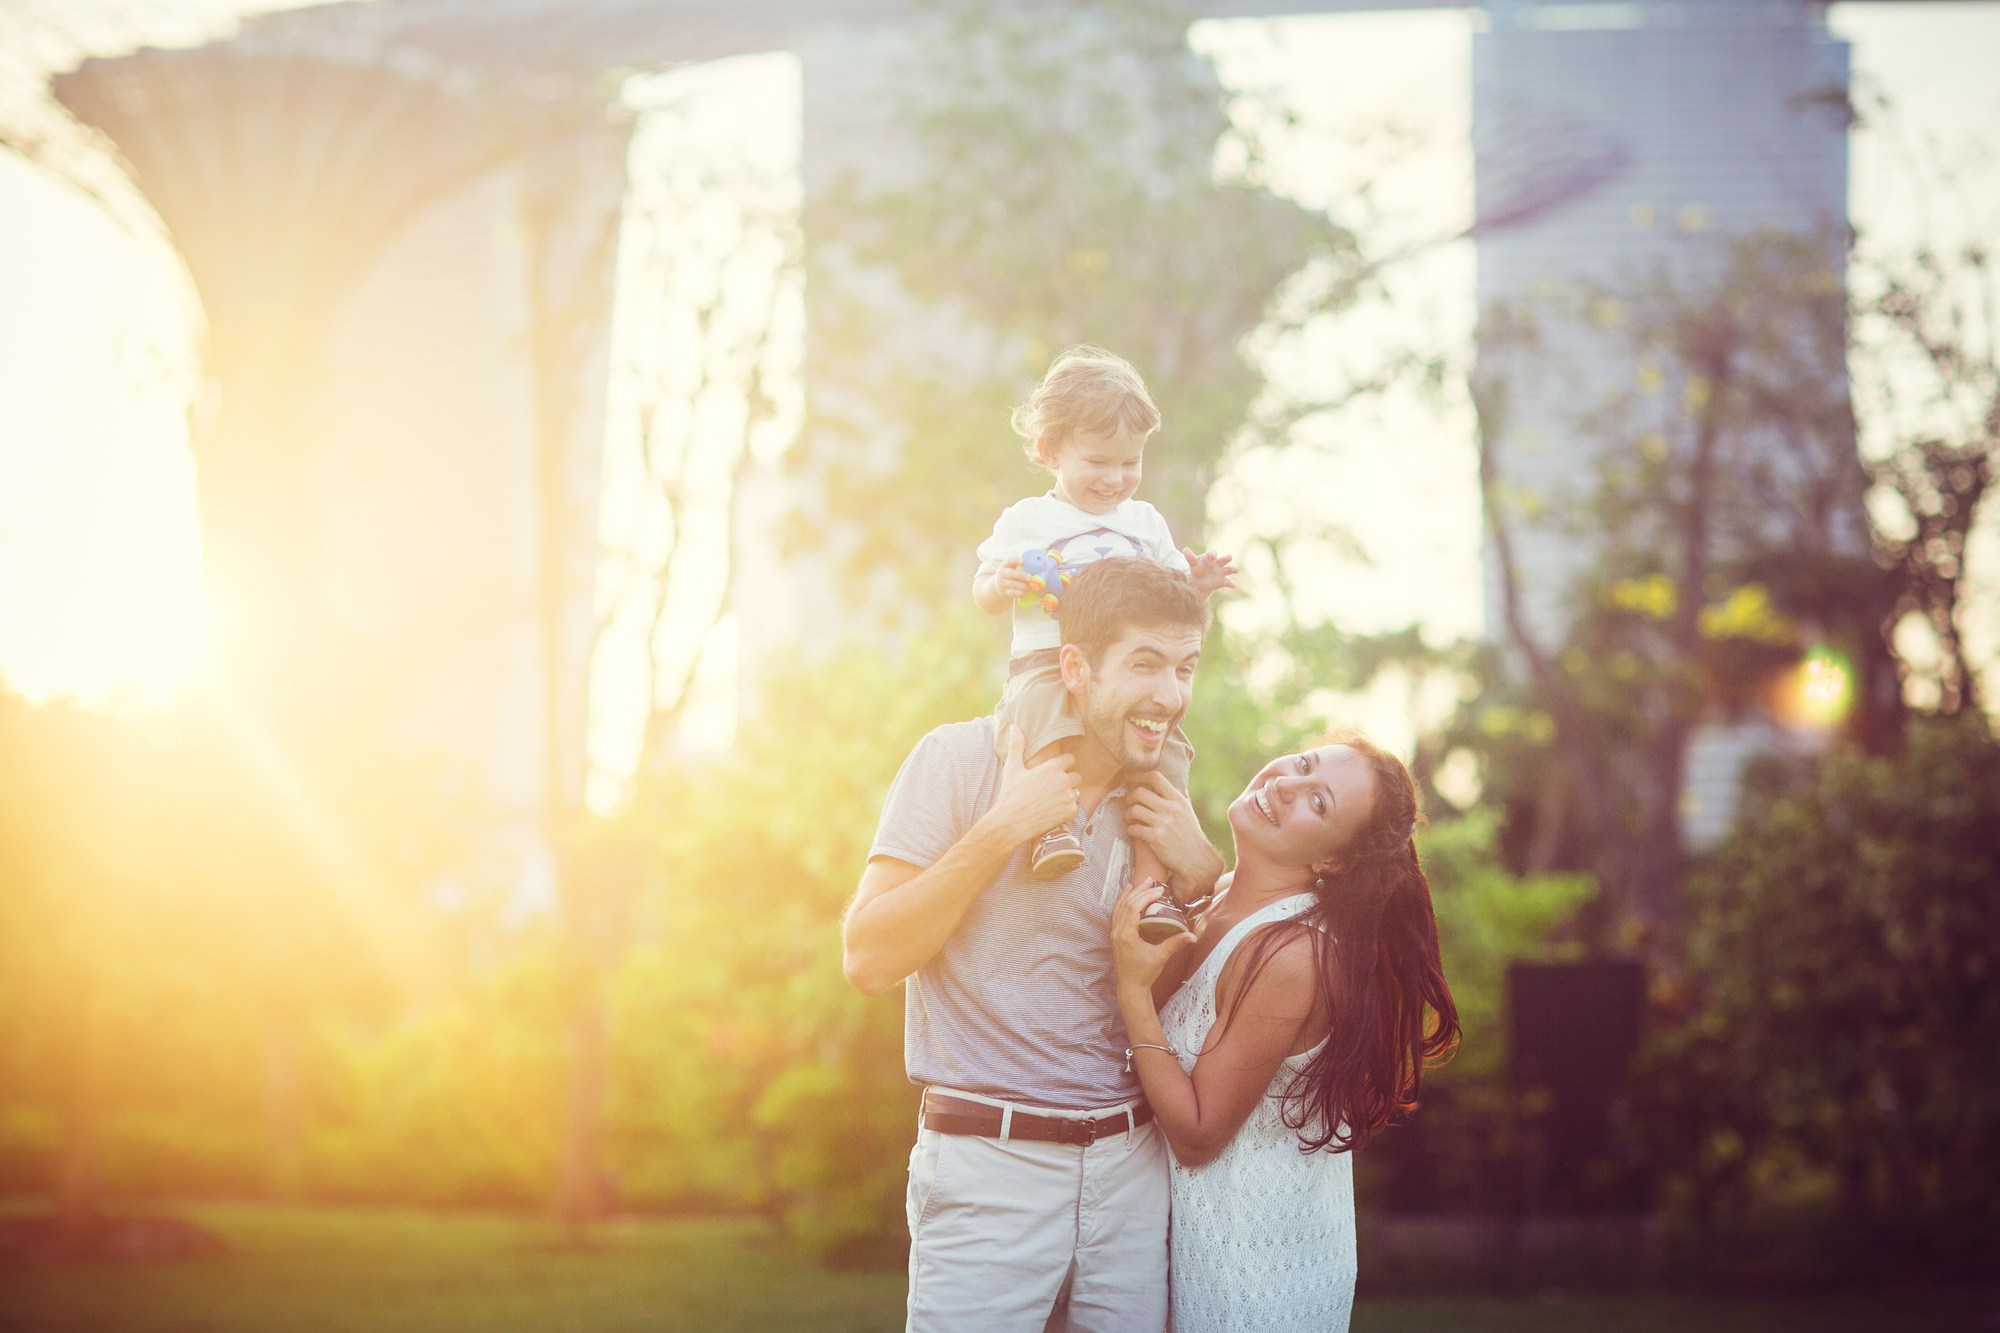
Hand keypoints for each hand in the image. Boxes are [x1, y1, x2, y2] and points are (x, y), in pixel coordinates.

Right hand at [990, 726, 1077, 845]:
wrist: (1011, 822)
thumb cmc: (1011, 794)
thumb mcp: (1012, 768)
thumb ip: (1016, 745)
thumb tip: (1014, 726)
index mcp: (1053, 767)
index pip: (1070, 759)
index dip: (1063, 764)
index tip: (1054, 771)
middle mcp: (1064, 780)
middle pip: (1076, 775)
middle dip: (1067, 779)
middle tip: (1052, 787)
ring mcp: (1069, 797)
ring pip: (1076, 791)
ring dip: (1068, 794)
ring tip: (1052, 799)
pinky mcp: (1070, 812)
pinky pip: (1074, 806)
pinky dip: (1066, 809)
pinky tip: (1052, 810)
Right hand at [994, 557, 1031, 600]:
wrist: (999, 586)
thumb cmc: (1010, 575)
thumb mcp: (1012, 568)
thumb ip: (1021, 567)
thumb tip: (1038, 568)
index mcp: (1005, 565)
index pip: (1009, 560)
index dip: (1016, 560)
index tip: (1023, 561)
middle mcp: (1002, 573)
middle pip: (1011, 573)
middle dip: (1021, 576)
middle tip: (1030, 578)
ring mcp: (1002, 583)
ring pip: (1012, 584)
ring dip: (1022, 586)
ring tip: (1029, 587)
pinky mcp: (1003, 592)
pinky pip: (1012, 593)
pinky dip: (1020, 593)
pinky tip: (1025, 593)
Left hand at [1112, 876, 1194, 989]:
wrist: (1131, 987)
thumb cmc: (1145, 973)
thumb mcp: (1161, 957)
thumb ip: (1175, 944)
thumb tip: (1193, 936)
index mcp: (1126, 935)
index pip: (1133, 908)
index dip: (1146, 896)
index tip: (1159, 890)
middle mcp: (1117, 932)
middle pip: (1126, 904)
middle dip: (1140, 891)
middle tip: (1152, 880)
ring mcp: (1114, 933)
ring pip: (1119, 907)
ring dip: (1130, 894)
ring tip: (1141, 882)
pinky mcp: (1115, 935)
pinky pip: (1116, 913)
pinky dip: (1122, 902)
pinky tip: (1128, 895)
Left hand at [1125, 773, 1223, 898]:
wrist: (1197, 860)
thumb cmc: (1190, 835)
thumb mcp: (1186, 811)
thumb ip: (1174, 797)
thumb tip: (1162, 783)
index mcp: (1178, 799)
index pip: (1155, 777)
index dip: (1138, 775)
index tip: (1129, 779)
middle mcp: (1171, 809)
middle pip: (1139, 792)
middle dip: (1130, 797)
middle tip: (1129, 804)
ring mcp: (1163, 823)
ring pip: (1134, 810)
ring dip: (1128, 814)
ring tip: (1130, 819)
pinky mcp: (1156, 838)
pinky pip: (1134, 828)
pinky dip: (1130, 829)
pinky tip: (1134, 831)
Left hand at [1184, 548, 1236, 597]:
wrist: (1199, 582)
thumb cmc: (1197, 569)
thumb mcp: (1193, 563)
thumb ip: (1190, 557)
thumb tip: (1185, 549)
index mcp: (1210, 558)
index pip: (1212, 554)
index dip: (1212, 554)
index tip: (1211, 556)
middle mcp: (1218, 563)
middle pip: (1223, 559)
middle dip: (1226, 558)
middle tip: (1229, 557)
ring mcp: (1221, 572)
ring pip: (1229, 569)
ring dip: (1232, 569)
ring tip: (1235, 570)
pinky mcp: (1222, 581)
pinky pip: (1228, 582)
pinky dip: (1231, 584)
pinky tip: (1233, 586)